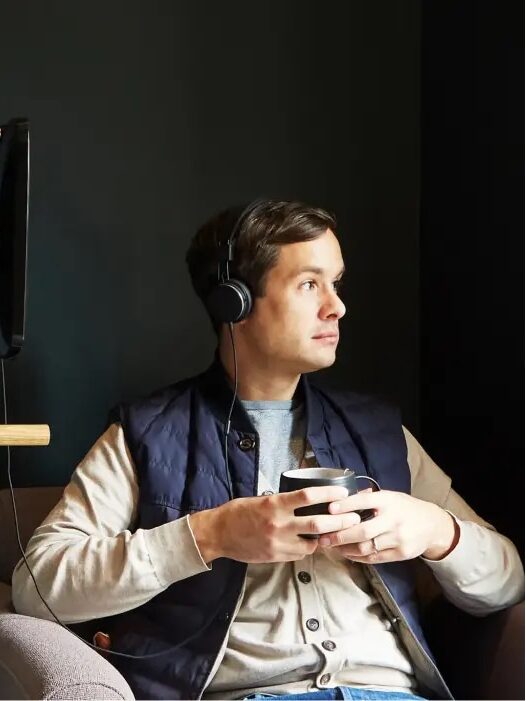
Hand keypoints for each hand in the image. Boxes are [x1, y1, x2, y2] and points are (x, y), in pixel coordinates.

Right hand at [189, 486, 360, 563]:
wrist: (218, 534)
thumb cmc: (239, 512)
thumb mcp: (262, 499)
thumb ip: (283, 501)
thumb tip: (308, 499)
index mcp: (275, 504)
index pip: (309, 496)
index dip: (329, 493)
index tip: (343, 492)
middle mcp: (279, 524)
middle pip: (318, 523)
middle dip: (340, 521)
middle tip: (354, 517)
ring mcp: (278, 542)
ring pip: (313, 542)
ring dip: (328, 537)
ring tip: (340, 532)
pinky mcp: (276, 556)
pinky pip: (300, 553)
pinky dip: (310, 547)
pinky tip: (314, 542)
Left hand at [317, 489, 458, 562]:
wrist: (432, 525)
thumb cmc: (404, 508)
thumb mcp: (390, 496)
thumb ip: (368, 498)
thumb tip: (340, 498)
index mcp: (389, 501)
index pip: (364, 501)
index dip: (346, 505)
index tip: (329, 509)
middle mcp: (394, 519)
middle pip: (362, 530)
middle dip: (339, 535)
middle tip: (323, 538)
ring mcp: (398, 538)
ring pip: (366, 547)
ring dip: (345, 548)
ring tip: (331, 546)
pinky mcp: (401, 554)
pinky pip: (374, 558)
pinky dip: (357, 557)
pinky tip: (346, 553)